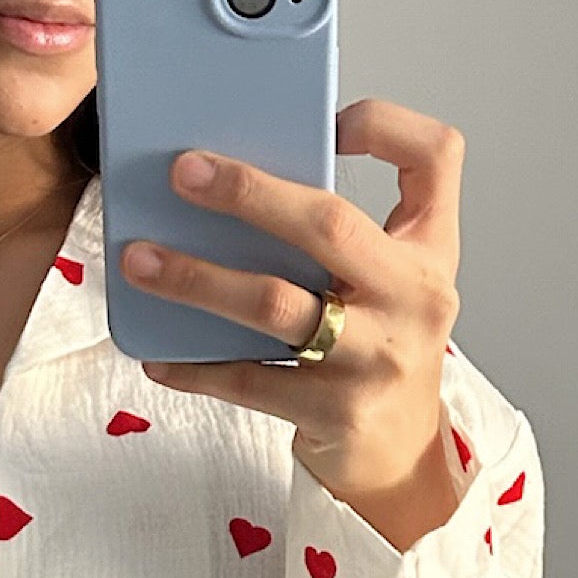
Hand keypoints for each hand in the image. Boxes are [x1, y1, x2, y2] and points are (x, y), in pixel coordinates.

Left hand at [120, 98, 464, 503]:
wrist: (400, 457)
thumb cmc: (380, 355)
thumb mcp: (390, 285)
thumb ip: (346, 235)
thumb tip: (239, 186)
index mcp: (429, 253)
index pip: (435, 158)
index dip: (384, 124)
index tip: (327, 120)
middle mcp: (413, 300)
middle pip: (329, 224)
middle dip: (248, 192)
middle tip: (185, 172)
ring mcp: (376, 359)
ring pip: (276, 305)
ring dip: (198, 279)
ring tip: (141, 261)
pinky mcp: (336, 412)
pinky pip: (249, 380)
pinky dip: (195, 367)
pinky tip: (158, 354)